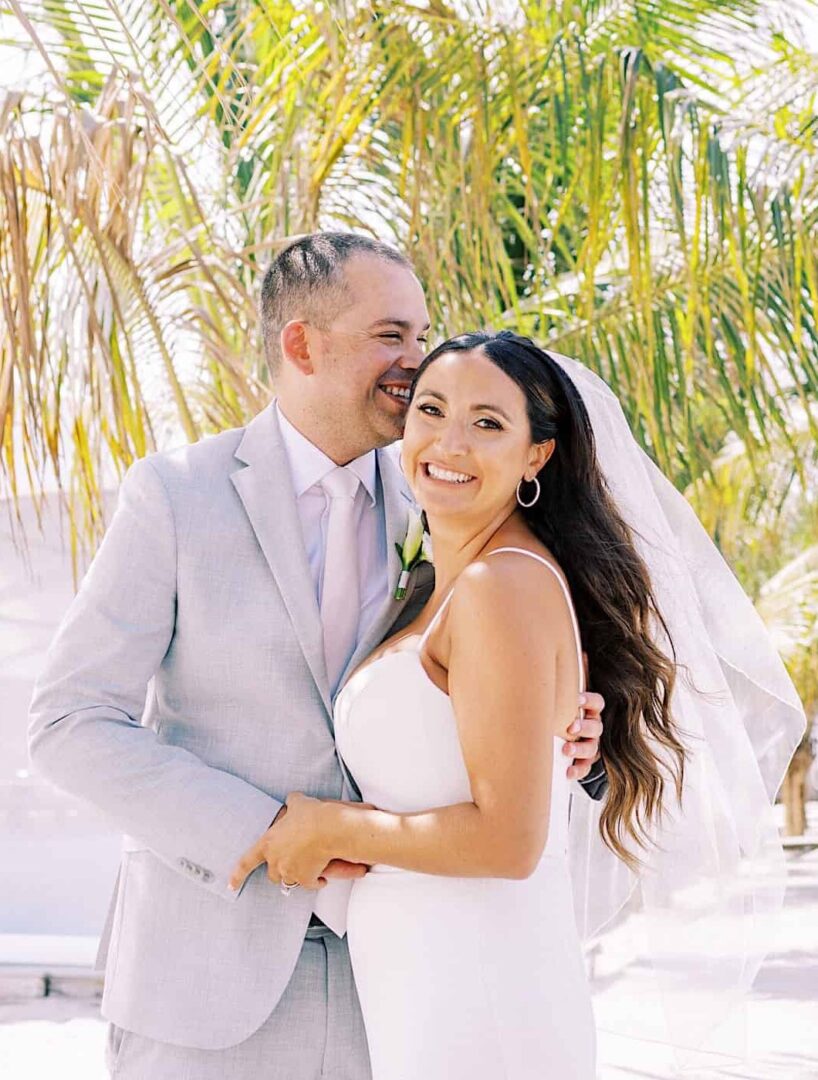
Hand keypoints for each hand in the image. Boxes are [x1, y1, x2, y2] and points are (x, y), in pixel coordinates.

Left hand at [229, 795, 369, 892]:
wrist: (329, 829)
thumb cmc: (311, 815)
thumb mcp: (297, 802)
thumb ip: (291, 802)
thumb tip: (292, 799)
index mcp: (268, 844)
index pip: (246, 862)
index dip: (237, 875)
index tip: (231, 885)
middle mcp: (276, 861)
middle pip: (272, 873)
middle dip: (280, 868)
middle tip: (290, 861)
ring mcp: (290, 872)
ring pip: (289, 880)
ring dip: (296, 875)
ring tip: (306, 867)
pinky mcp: (307, 879)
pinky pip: (310, 884)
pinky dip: (316, 882)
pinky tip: (321, 878)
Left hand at [562, 690, 603, 781]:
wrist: (555, 736)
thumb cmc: (556, 715)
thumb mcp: (558, 705)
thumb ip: (553, 697)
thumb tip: (529, 686)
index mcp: (589, 711)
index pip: (597, 703)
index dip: (589, 700)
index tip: (577, 699)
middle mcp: (593, 727)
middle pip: (596, 727)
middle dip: (584, 727)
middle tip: (571, 727)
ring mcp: (591, 744)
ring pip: (592, 748)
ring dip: (580, 749)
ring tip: (566, 750)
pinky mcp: (585, 761)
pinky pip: (586, 767)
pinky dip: (578, 770)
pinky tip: (568, 772)